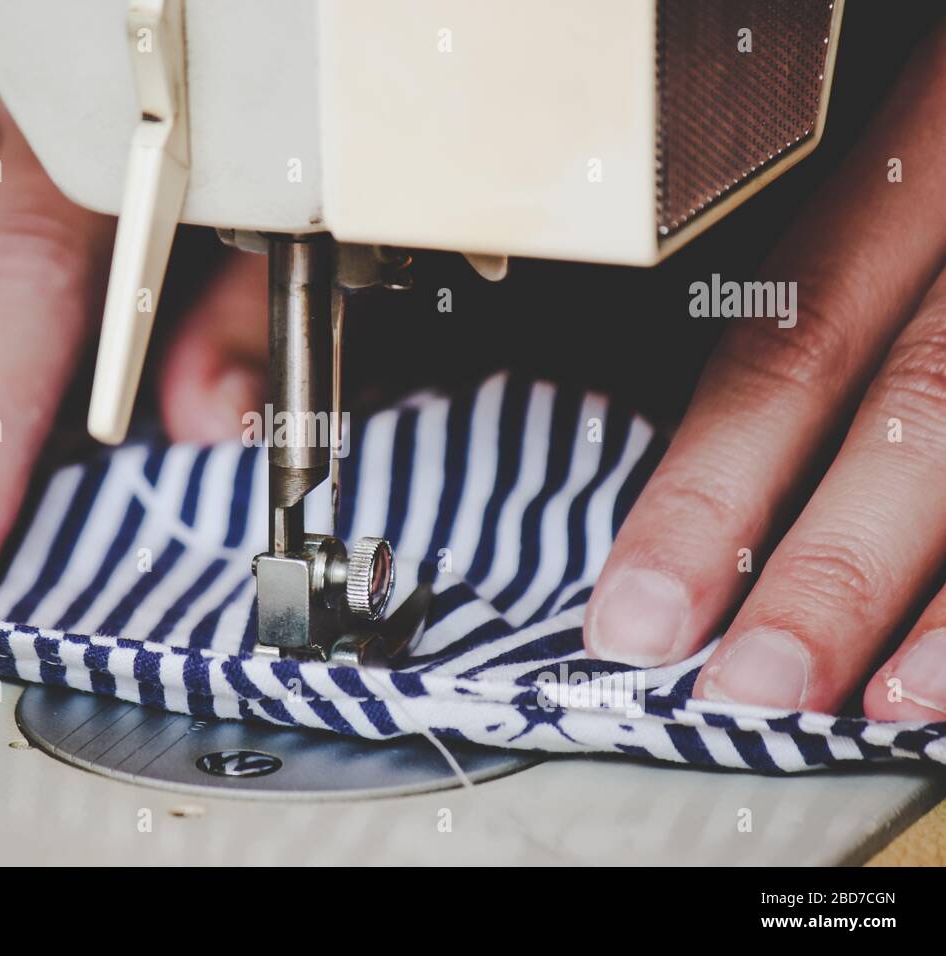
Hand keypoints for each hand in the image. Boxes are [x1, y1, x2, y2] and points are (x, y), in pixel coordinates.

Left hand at [584, 22, 945, 719]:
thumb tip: (699, 469)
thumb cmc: (935, 147)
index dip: (707, 490)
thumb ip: (807, 281)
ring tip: (870, 705)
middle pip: (917, 408)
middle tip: (740, 691)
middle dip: (827, 567)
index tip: (633, 613)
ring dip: (941, 600)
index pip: (787, 346)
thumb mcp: (886, 156)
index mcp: (918, 162)